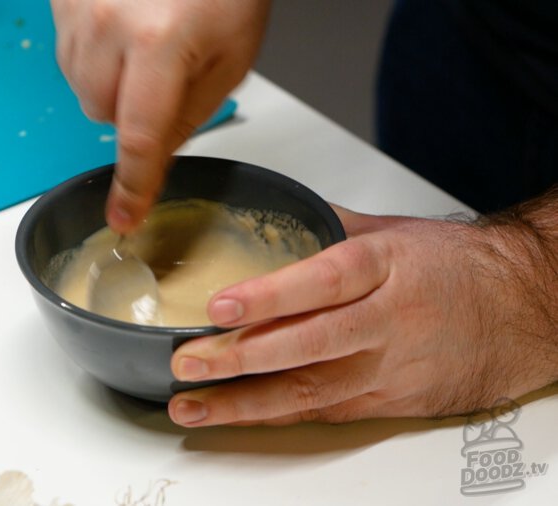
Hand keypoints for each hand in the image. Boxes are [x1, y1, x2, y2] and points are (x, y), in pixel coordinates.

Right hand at [51, 0, 270, 232]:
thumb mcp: (230, 53)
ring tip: (145, 39)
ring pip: (80, 84)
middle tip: (164, 74)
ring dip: (111, 81)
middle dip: (131, 109)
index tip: (124, 218)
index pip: (138, 137)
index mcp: (159, 42)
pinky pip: (68, 51)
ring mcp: (76, 8)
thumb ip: (190, 112)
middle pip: (100, 112)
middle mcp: (106, 24)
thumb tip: (155, 155)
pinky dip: (94, 52)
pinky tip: (124, 24)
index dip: (133, 185)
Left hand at [167, 205, 557, 426]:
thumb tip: (272, 217)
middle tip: (188, 361)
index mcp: (384, 267)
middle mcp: (385, 321)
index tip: (220, 304)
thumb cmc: (455, 266)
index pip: (321, 281)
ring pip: (309, 391)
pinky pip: (325, 412)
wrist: (520, 310)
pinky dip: (277, 415)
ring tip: (193, 404)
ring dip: (245, 402)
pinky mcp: (388, 401)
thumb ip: (328, 228)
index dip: (269, 296)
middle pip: (307, 344)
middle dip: (240, 357)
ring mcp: (386, 367)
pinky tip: (235, 416)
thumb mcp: (394, 232)